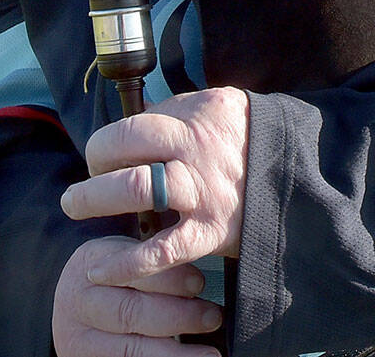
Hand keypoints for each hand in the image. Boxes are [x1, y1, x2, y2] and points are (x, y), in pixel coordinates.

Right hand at [52, 236, 221, 355]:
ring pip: (130, 349)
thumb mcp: (125, 254)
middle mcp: (79, 301)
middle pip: (130, 312)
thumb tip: (200, 276)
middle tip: (212, 317)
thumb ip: (155, 261)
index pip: (134, 272)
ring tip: (208, 354)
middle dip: (178, 316)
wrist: (76, 302)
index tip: (199, 284)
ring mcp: (77, 337)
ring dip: (174, 353)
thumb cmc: (114, 275)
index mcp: (90, 264)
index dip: (170, 280)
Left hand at [61, 87, 249, 284]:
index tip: (103, 153)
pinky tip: (101, 266)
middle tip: (86, 176)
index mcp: (199, 118)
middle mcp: (197, 152)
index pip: (135, 123)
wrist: (298, 180)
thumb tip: (138, 114)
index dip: (107, 140)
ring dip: (95, 198)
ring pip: (136, 189)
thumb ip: (179, 111)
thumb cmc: (251, 142)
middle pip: (128, 147)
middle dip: (94, 163)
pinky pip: (161, 250)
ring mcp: (203, 192)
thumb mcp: (221, 108)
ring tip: (76, 205)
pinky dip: (126, 262)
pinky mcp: (209, 232)